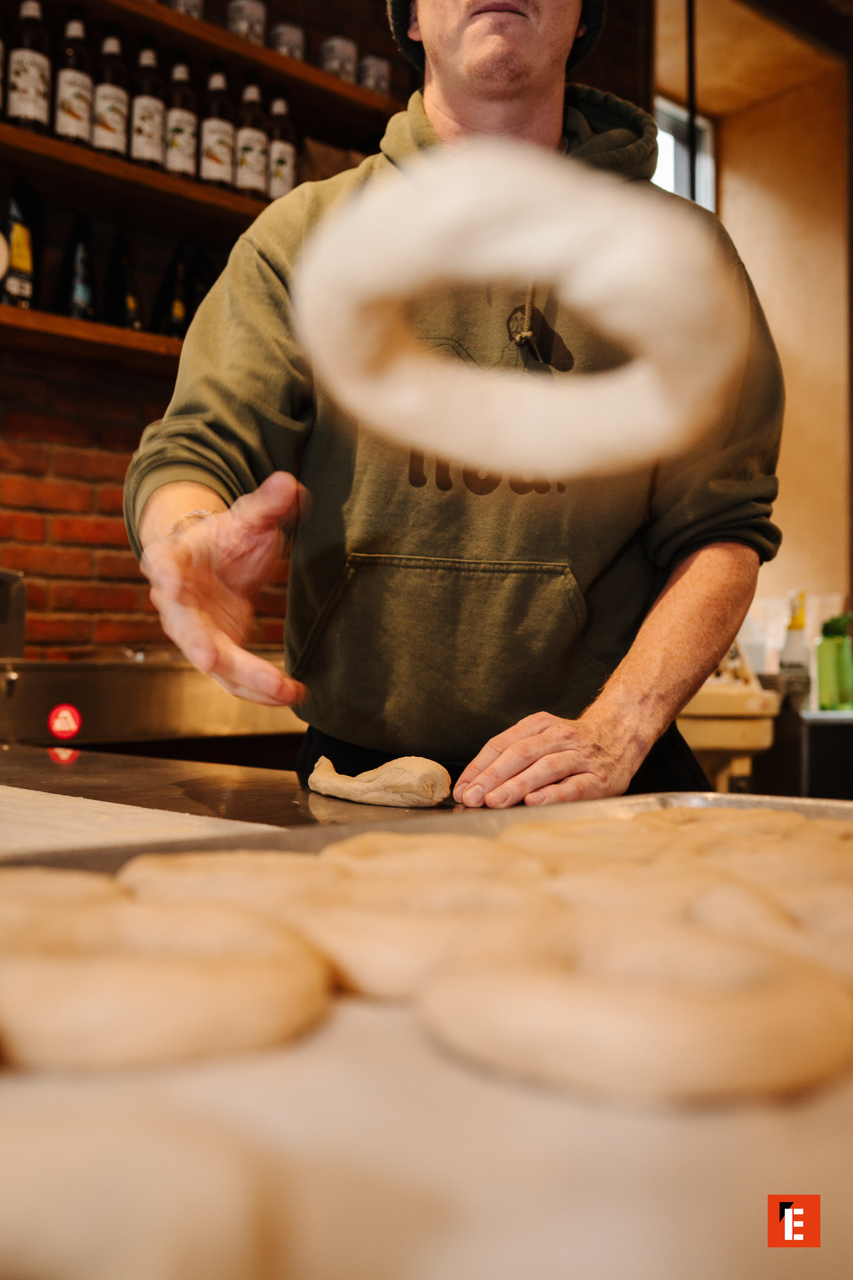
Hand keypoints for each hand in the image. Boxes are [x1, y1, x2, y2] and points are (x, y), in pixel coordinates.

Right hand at [141, 471, 307, 705]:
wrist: (214, 562)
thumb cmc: (225, 539)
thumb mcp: (247, 517)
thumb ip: (267, 504)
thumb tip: (289, 484)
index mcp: (172, 559)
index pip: (161, 563)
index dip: (163, 572)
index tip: (167, 580)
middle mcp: (175, 604)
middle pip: (186, 629)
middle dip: (201, 646)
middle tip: (212, 659)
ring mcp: (195, 633)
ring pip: (215, 665)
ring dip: (248, 680)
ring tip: (284, 689)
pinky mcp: (217, 653)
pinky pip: (237, 678)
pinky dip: (262, 689)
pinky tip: (293, 693)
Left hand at [453, 710, 646, 807]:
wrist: (622, 734)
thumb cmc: (574, 744)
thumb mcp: (543, 737)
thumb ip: (514, 754)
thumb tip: (476, 784)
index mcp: (540, 724)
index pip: (502, 744)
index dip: (479, 766)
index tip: (462, 787)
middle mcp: (559, 736)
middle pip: (520, 754)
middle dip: (492, 777)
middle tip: (472, 797)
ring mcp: (581, 756)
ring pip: (544, 768)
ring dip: (516, 785)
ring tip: (495, 800)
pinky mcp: (599, 778)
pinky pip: (572, 786)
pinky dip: (551, 794)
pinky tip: (533, 802)